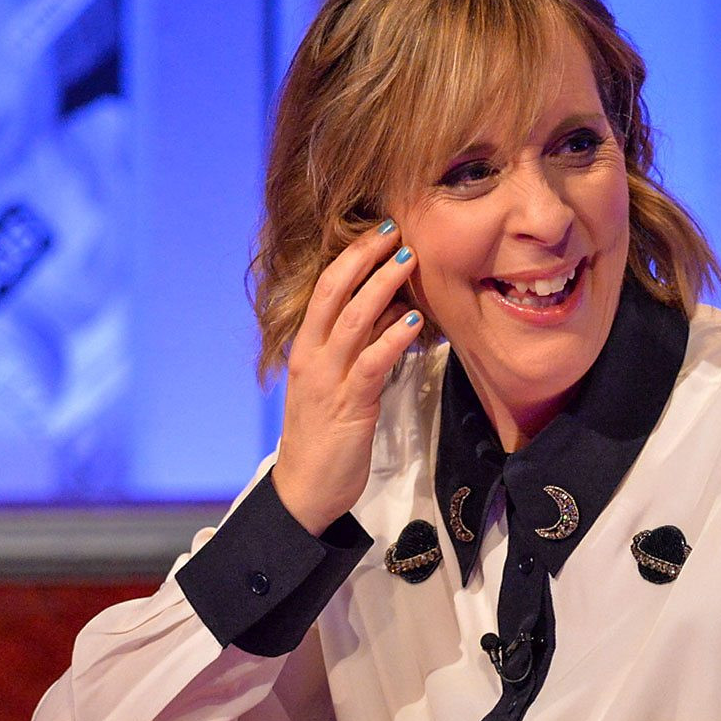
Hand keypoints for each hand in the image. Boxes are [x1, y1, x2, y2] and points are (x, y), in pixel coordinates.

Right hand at [271, 222, 422, 534]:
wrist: (305, 489)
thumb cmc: (324, 436)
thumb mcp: (337, 382)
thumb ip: (358, 346)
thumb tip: (393, 310)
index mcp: (306, 349)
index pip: (324, 289)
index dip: (350, 257)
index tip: (378, 231)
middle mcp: (311, 358)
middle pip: (333, 293)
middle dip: (363, 258)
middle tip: (394, 231)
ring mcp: (327, 380)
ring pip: (352, 320)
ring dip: (382, 287)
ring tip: (408, 262)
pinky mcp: (349, 406)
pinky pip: (370, 363)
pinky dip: (392, 339)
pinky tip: (415, 322)